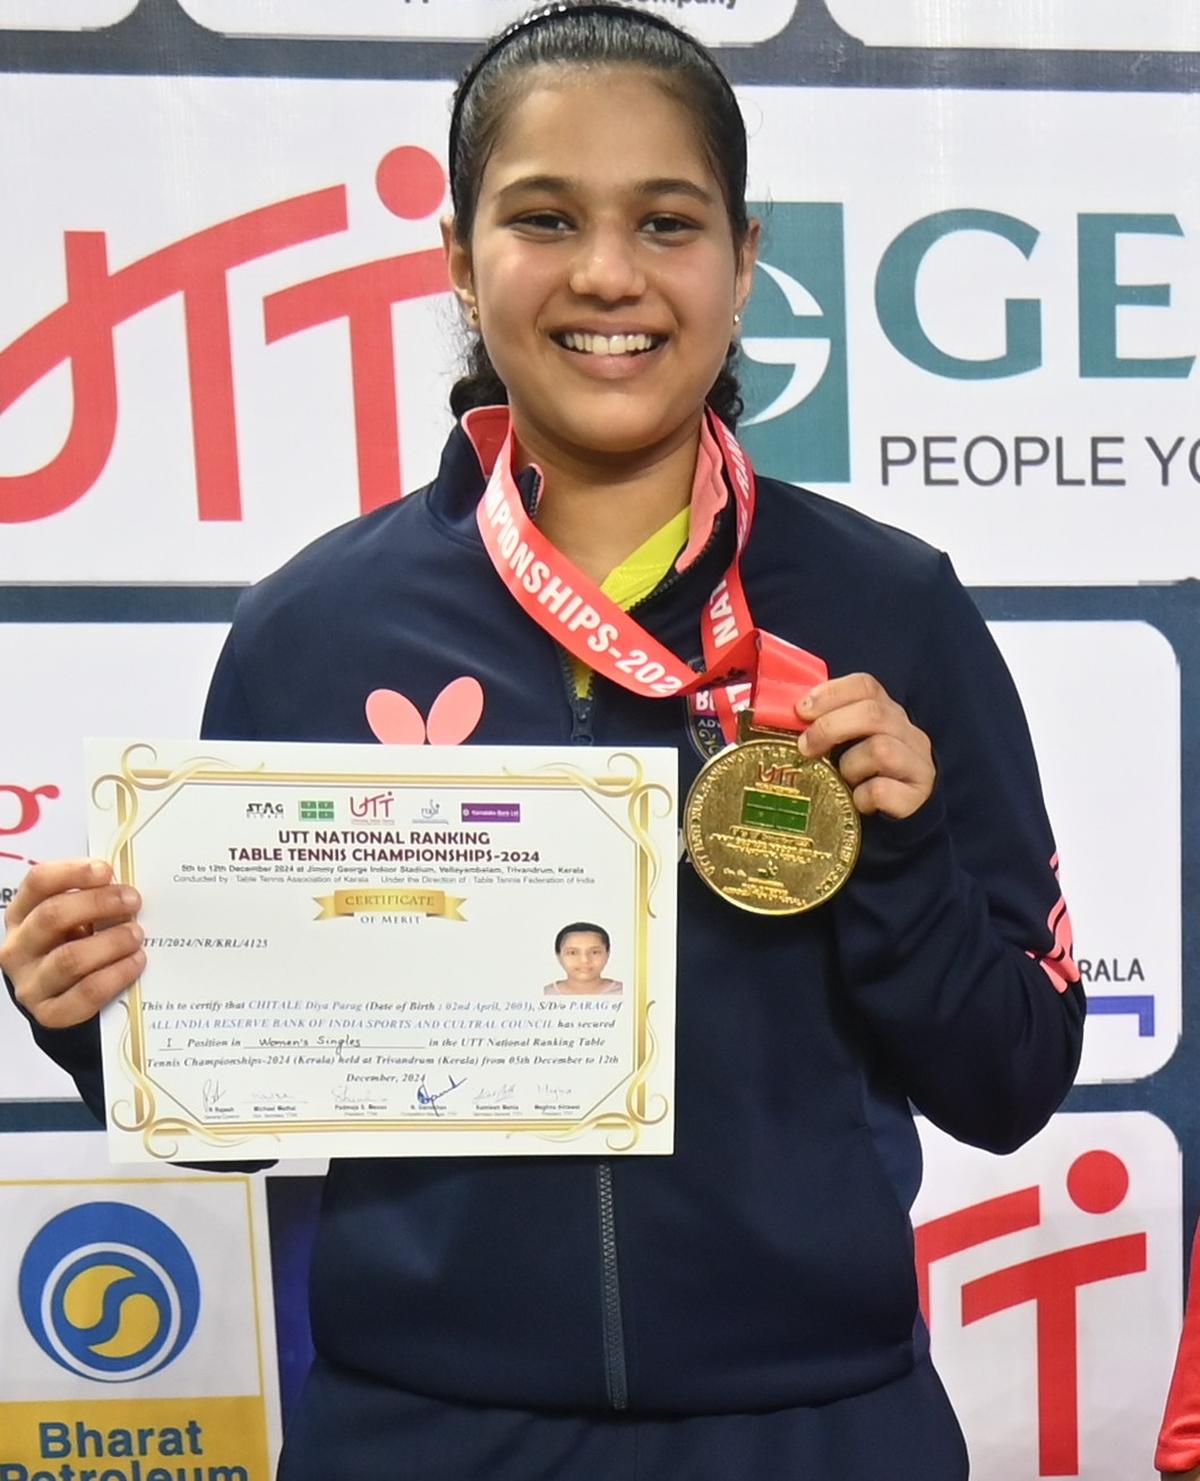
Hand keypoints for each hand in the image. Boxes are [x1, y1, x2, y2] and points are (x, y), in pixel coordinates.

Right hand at [0, 860, 143, 1029]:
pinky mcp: (50, 1014)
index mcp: (21, 916)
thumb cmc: (71, 950)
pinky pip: (86, 993)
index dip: (72, 872)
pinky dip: (116, 975)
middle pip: (53, 916)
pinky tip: (135, 962)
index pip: (37, 883)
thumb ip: (90, 902)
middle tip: (132, 901)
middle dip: (99, 904)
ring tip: (136, 934)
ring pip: (69, 958)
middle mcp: (19, 949)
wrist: (62, 1005)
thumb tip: (125, 888)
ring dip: (110, 942)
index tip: (106, 871)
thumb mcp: (72, 922)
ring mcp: (30, 984)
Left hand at [795, 672, 934, 819]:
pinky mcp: (917, 795)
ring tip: (842, 780)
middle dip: (830, 727)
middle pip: (873, 713)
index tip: (802, 710)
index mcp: (888, 713)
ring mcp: (918, 763)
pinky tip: (857, 802)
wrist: (903, 816)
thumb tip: (783, 717)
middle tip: (805, 747)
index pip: (866, 686)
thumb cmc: (865, 775)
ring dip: (849, 766)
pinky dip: (861, 797)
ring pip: (881, 750)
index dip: (831, 693)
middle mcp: (908, 732)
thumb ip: (827, 725)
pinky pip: (882, 790)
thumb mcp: (848, 745)